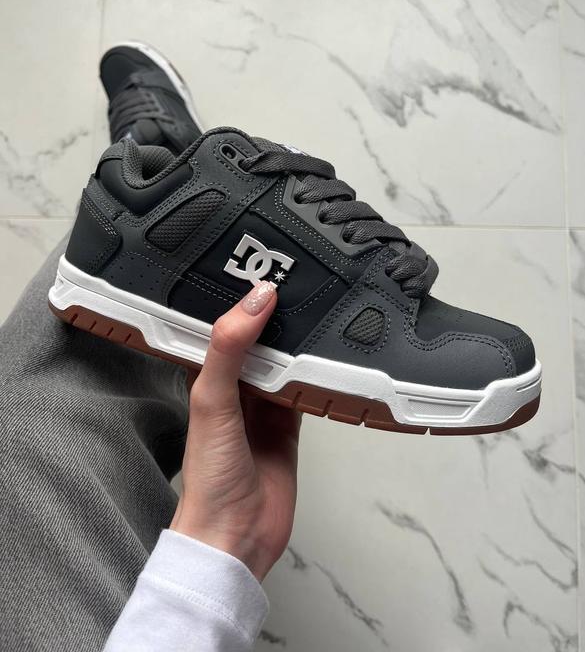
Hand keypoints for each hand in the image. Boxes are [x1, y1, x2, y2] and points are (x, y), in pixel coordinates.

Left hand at [170, 281, 300, 580]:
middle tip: (298, 275)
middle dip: (273, 313)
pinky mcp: (289, 425)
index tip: (258, 264)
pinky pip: (306, 389)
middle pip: (258, 340)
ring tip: (317, 302)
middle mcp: (235, 388)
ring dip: (297, 340)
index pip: (223, 326)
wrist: (236, 535)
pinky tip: (328, 352)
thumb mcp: (212, 401)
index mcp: (207, 378)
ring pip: (285, 360)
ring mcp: (264, 406)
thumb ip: (230, 349)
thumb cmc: (211, 476)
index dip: (237, 298)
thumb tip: (256, 299)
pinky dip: (317, 372)